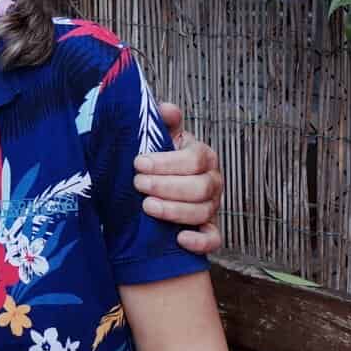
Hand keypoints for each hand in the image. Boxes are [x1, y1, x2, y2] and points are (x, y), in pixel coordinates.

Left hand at [137, 101, 222, 254]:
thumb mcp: (161, 136)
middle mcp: (212, 181)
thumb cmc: (161, 157)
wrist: (159, 184)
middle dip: (166, 186)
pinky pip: (213, 239)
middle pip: (200, 187)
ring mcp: (212, 206)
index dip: (166, 162)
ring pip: (202, 212)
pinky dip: (199, 242)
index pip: (193, 159)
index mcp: (203, 156)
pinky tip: (179, 239)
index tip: (138, 163)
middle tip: (138, 184)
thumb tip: (166, 108)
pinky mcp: (208, 229)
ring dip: (174, 211)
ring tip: (147, 206)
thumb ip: (164, 121)